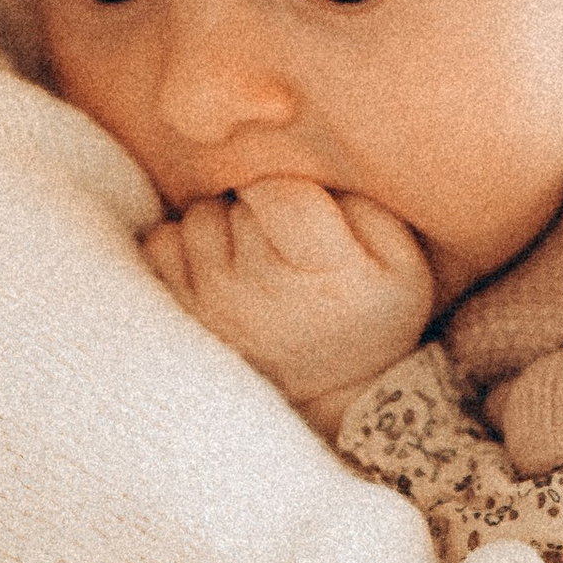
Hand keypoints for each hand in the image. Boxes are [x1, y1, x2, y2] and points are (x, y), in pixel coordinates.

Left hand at [143, 180, 436, 425]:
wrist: (334, 393)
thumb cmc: (372, 313)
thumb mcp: (402, 261)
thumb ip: (363, 203)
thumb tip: (306, 170)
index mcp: (325, 271)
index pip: (280, 193)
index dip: (289, 185)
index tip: (302, 204)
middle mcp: (260, 290)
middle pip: (237, 198)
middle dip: (257, 201)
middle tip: (282, 234)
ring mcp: (213, 305)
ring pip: (198, 216)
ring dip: (222, 221)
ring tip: (252, 248)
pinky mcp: (181, 314)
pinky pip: (160, 244)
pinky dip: (183, 245)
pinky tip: (218, 263)